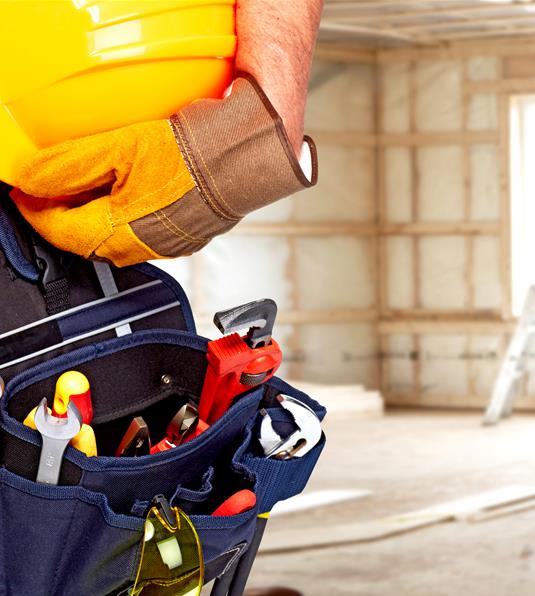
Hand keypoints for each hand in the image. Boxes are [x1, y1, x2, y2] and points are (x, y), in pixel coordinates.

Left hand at [11, 75, 316, 266]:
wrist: (249, 156)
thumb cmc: (196, 155)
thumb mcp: (120, 149)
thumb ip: (69, 166)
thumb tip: (33, 179)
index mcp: (120, 233)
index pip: (58, 230)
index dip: (35, 208)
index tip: (26, 190)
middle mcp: (142, 248)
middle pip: (87, 239)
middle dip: (65, 215)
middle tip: (55, 187)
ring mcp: (168, 246)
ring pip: (117, 238)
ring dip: (98, 216)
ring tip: (93, 187)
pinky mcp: (188, 237)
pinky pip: (146, 234)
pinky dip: (128, 216)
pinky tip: (135, 192)